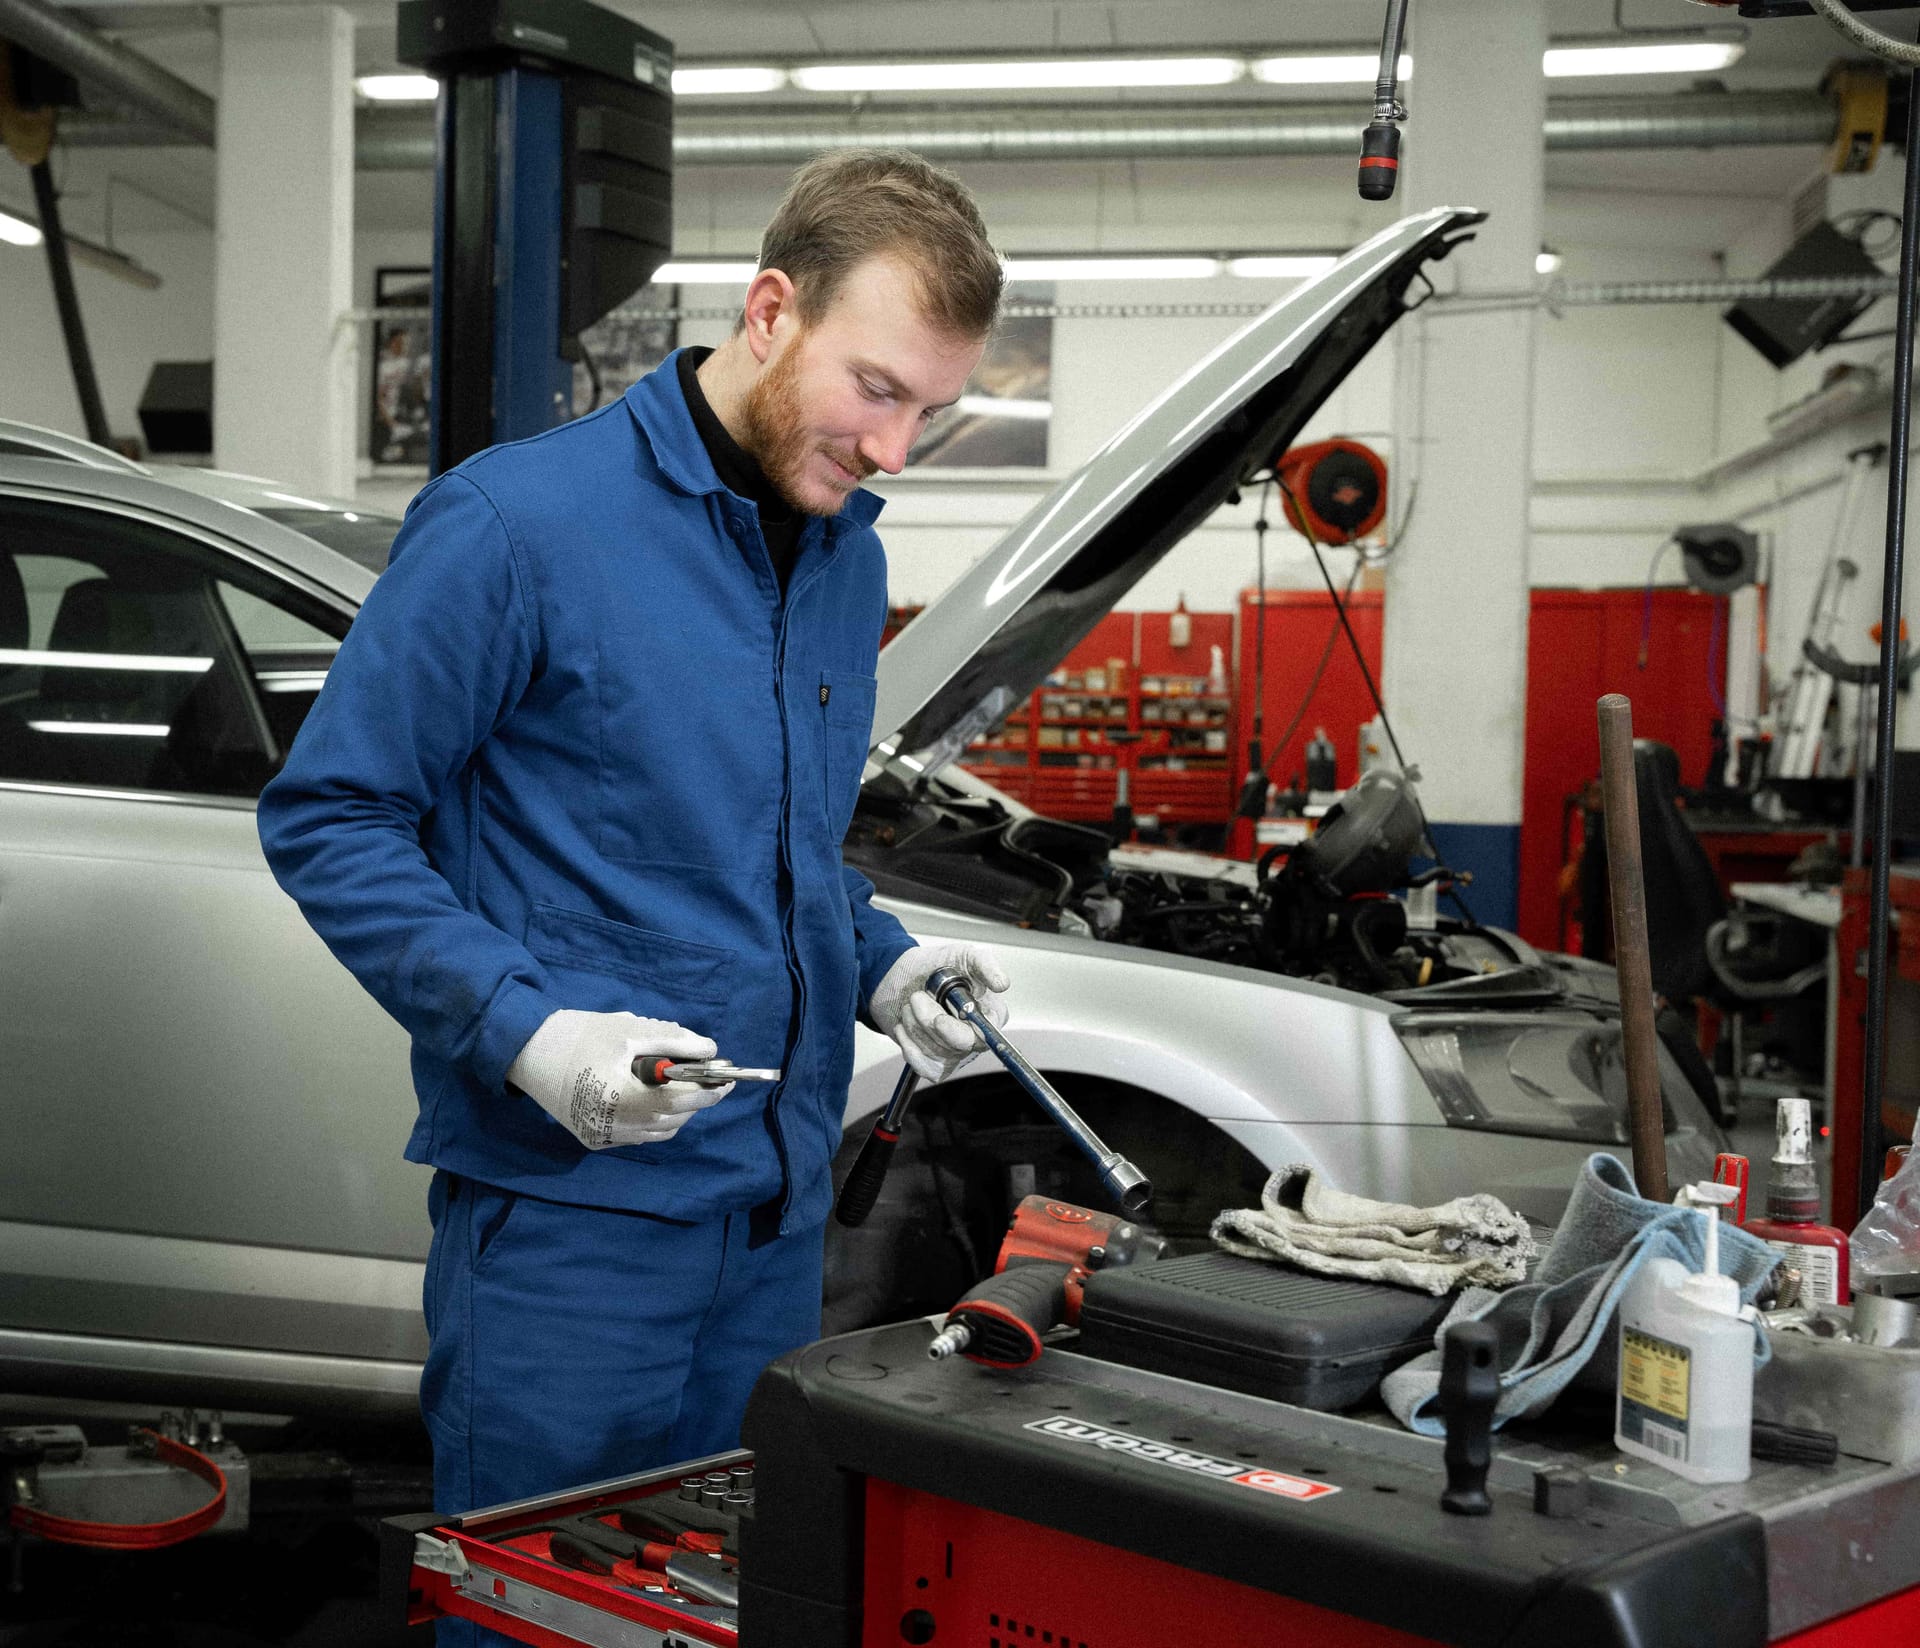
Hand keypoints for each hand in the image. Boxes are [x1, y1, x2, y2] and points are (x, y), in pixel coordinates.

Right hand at [506, 1010, 732, 1150]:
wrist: (525, 1051)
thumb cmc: (578, 1034)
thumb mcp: (629, 1030)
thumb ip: (673, 1041)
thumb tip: (710, 1050)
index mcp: (621, 1098)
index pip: (679, 1100)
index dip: (709, 1090)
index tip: (729, 1078)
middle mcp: (612, 1126)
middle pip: (672, 1119)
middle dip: (697, 1099)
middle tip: (712, 1079)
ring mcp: (602, 1137)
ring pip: (657, 1132)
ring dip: (678, 1112)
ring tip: (684, 1086)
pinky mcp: (593, 1140)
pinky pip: (637, 1136)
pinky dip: (655, 1121)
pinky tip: (655, 1099)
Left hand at [868, 942, 1010, 1081]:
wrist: (903, 976)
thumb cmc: (937, 965)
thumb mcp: (963, 955)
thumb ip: (985, 964)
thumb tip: (1002, 983)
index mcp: (989, 1013)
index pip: (987, 1034)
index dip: (963, 1031)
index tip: (939, 1020)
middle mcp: (976, 1036)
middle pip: (960, 1044)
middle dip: (930, 1022)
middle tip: (916, 997)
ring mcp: (955, 1051)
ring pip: (938, 1053)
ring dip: (916, 1026)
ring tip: (911, 1004)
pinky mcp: (935, 1061)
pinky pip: (925, 1067)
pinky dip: (909, 1047)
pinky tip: (903, 1027)